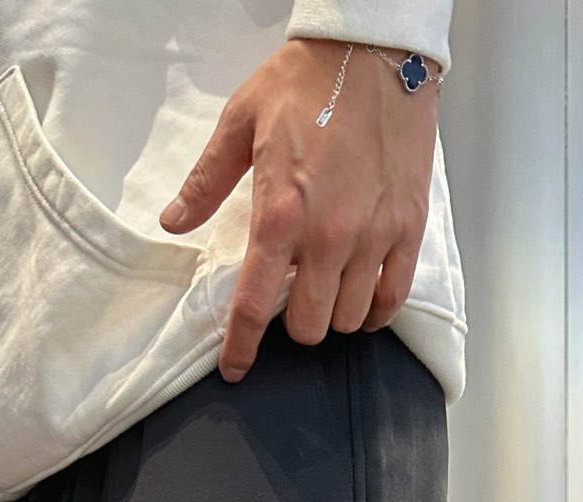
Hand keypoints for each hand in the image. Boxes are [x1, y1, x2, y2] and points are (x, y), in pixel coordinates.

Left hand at [159, 40, 437, 381]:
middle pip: (309, 327)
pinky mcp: (408, 229)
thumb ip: (206, 182)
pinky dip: (374, 310)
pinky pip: (392, 299)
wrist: (374, 52)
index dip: (240, 347)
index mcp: (279, 214)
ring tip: (327, 289)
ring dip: (333, 315)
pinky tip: (363, 297)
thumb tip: (174, 222)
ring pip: (349, 319)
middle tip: (291, 297)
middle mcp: (328, 236)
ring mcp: (374, 236)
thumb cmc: (306, 81)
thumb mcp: (240, 122)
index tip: (234, 368)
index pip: (254, 305)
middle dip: (294, 324)